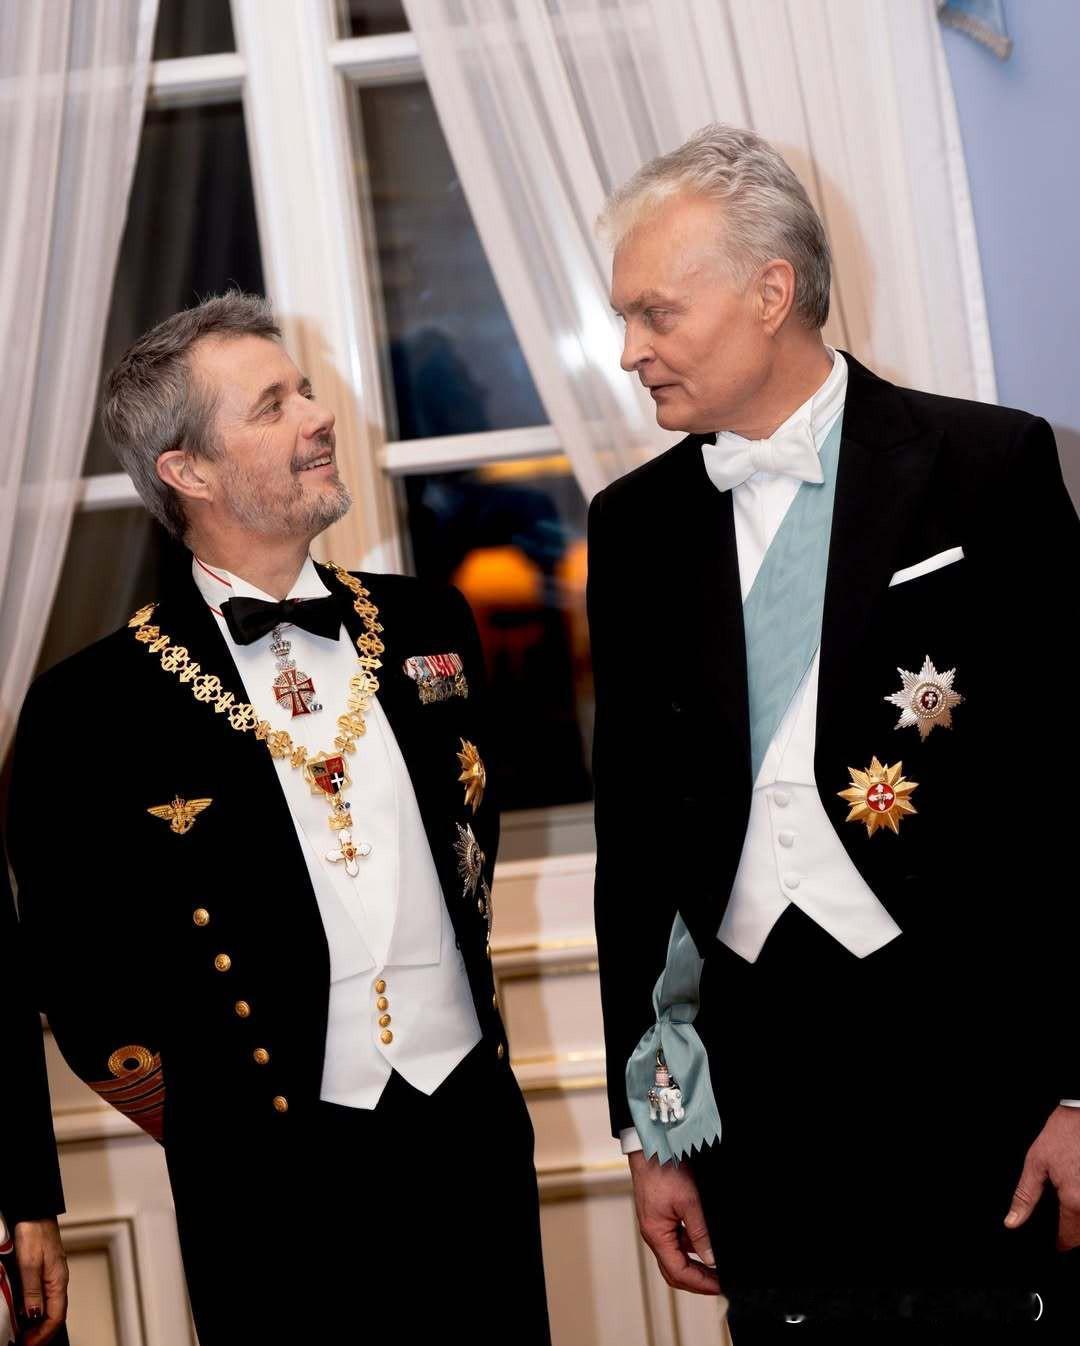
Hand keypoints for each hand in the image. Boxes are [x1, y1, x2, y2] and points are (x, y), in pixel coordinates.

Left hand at [13, 1219, 67, 1344]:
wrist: (35, 1210)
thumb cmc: (35, 1231)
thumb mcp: (30, 1263)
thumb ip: (33, 1290)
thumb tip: (35, 1315)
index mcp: (58, 1280)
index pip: (56, 1316)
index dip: (43, 1335)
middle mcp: (58, 1280)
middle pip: (54, 1314)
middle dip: (41, 1334)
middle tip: (24, 1344)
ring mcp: (51, 1275)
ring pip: (49, 1307)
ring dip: (37, 1325)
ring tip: (22, 1335)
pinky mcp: (44, 1271)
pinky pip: (43, 1297)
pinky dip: (34, 1312)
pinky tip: (24, 1314)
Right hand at [628, 1149, 720, 1293]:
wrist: (652, 1146)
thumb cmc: (663, 1169)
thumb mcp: (688, 1201)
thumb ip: (700, 1232)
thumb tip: (711, 1258)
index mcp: (656, 1234)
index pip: (678, 1272)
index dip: (700, 1283)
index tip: (719, 1286)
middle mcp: (654, 1234)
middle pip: (674, 1270)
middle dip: (697, 1280)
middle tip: (719, 1283)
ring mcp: (657, 1225)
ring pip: (676, 1256)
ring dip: (695, 1264)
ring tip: (717, 1266)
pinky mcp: (661, 1216)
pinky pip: (676, 1240)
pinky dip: (691, 1247)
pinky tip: (706, 1243)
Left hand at [1005, 1105, 1079, 1250]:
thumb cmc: (1063, 1134)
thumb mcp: (1036, 1162)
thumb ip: (1025, 1196)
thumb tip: (1012, 1222)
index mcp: (1074, 1201)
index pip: (1069, 1239)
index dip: (1060, 1244)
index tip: (1057, 1245)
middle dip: (1075, 1235)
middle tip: (1065, 1225)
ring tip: (1072, 1205)